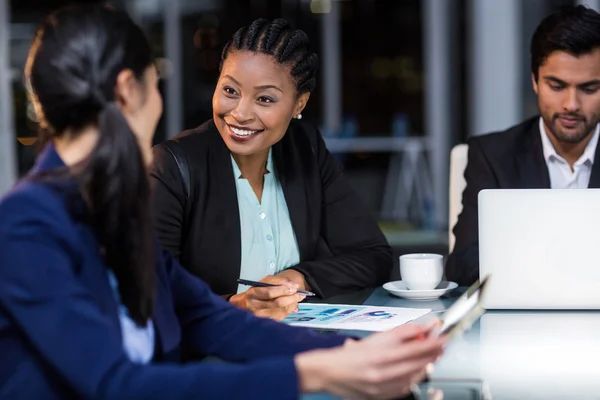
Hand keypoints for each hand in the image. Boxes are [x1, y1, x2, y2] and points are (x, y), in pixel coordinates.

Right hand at [229, 275, 305, 320]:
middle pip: (277, 303)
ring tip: (298, 298)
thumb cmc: (256, 292)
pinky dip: (289, 310)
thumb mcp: (263, 282)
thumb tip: (293, 285)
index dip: (284, 289)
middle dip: (291, 297)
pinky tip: (292, 305)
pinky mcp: (265, 323)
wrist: (243, 306)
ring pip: (281, 311)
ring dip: (292, 304)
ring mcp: (259, 317)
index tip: (294, 287)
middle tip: (300, 294)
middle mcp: (254, 307)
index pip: (269, 292)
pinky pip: (281, 317)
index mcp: (252, 294)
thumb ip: (277, 281)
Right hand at [295, 323, 446, 398]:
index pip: (415, 348)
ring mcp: (383, 387)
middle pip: (417, 363)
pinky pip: (404, 389)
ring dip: (425, 367)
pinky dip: (413, 380)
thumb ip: (402, 332)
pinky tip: (416, 372)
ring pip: (414, 378)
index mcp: (381, 354)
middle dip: (433, 354)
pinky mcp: (382, 397)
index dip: (433, 343)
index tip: (444, 338)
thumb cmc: (352, 354)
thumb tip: (423, 327)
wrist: (331, 372)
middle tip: (442, 346)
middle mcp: (383, 372)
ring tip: (431, 358)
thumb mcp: (376, 337)